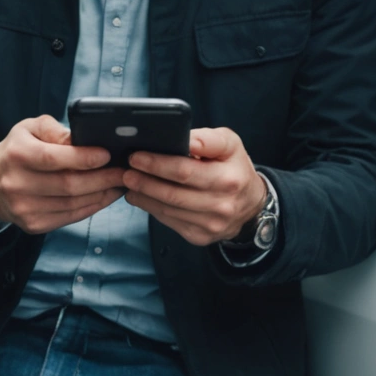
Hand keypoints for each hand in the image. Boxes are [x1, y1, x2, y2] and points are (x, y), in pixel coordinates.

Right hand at [0, 115, 123, 234]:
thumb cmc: (18, 150)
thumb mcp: (31, 128)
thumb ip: (56, 130)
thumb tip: (83, 140)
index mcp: (17, 154)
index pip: (54, 158)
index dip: (84, 158)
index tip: (108, 155)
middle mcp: (17, 184)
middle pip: (68, 185)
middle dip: (102, 179)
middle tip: (124, 172)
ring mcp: (24, 208)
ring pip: (72, 204)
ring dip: (101, 195)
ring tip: (119, 184)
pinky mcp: (33, 224)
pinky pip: (69, 217)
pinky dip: (91, 207)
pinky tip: (103, 197)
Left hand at [125, 128, 266, 246]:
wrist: (250, 205)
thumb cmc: (234, 168)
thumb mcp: (230, 144)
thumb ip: (207, 139)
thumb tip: (183, 138)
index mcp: (229, 178)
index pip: (185, 171)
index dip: (157, 164)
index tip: (136, 156)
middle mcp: (221, 204)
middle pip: (173, 193)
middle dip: (144, 181)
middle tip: (125, 171)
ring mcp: (211, 224)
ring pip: (168, 210)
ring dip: (143, 196)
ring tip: (128, 182)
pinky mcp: (200, 237)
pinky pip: (169, 221)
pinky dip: (151, 208)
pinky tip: (140, 197)